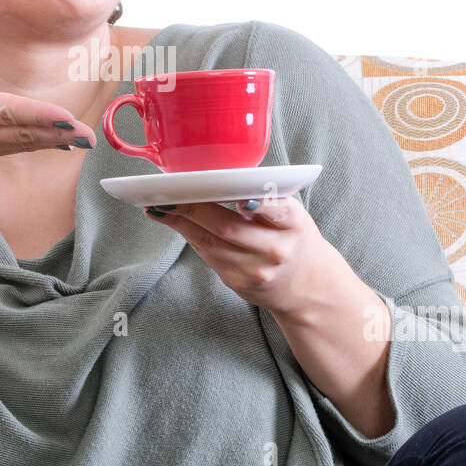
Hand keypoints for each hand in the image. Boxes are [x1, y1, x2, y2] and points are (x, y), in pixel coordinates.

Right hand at [0, 10, 97, 184]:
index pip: (1, 112)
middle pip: (21, 132)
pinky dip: (43, 145)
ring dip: (56, 140)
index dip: (34, 115)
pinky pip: (17, 148)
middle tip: (90, 133)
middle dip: (57, 132)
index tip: (63, 117)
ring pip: (23, 143)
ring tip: (87, 138)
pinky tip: (68, 142)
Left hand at [143, 195, 346, 316]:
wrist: (306, 285)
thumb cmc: (292, 237)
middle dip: (194, 208)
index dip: (259, 204)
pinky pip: (207, 255)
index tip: (240, 197)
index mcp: (294, 225)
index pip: (278, 211)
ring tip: (159, 205)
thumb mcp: (292, 214)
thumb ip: (265, 199)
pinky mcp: (238, 283)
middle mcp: (277, 250)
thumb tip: (218, 179)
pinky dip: (188, 235)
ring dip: (180, 222)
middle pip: (229, 228)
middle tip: (169, 192)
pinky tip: (173, 220)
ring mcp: (255, 271)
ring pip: (209, 243)